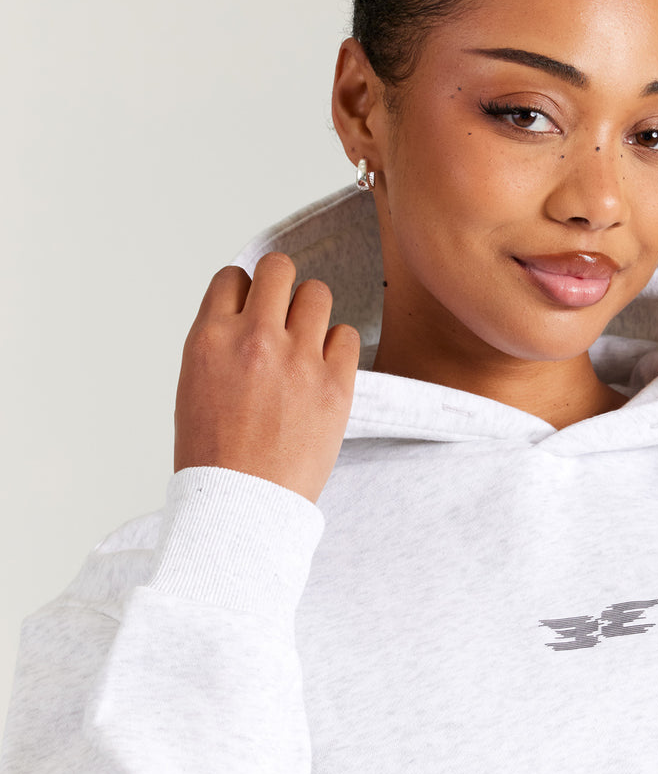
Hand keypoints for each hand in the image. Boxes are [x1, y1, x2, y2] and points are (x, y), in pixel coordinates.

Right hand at [174, 252, 361, 504]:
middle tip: (284, 316)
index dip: (245, 293)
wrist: (242, 504)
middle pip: (279, 268)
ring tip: (306, 343)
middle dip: (282, 286)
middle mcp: (254, 339)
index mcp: (210, 338)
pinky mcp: (336, 384)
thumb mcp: (194, 387)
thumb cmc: (215, 458)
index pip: (233, 278)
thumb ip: (221, 345)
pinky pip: (346, 335)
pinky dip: (337, 347)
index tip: (252, 313)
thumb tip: (246, 318)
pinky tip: (325, 370)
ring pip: (317, 293)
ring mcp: (298, 359)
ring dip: (312, 312)